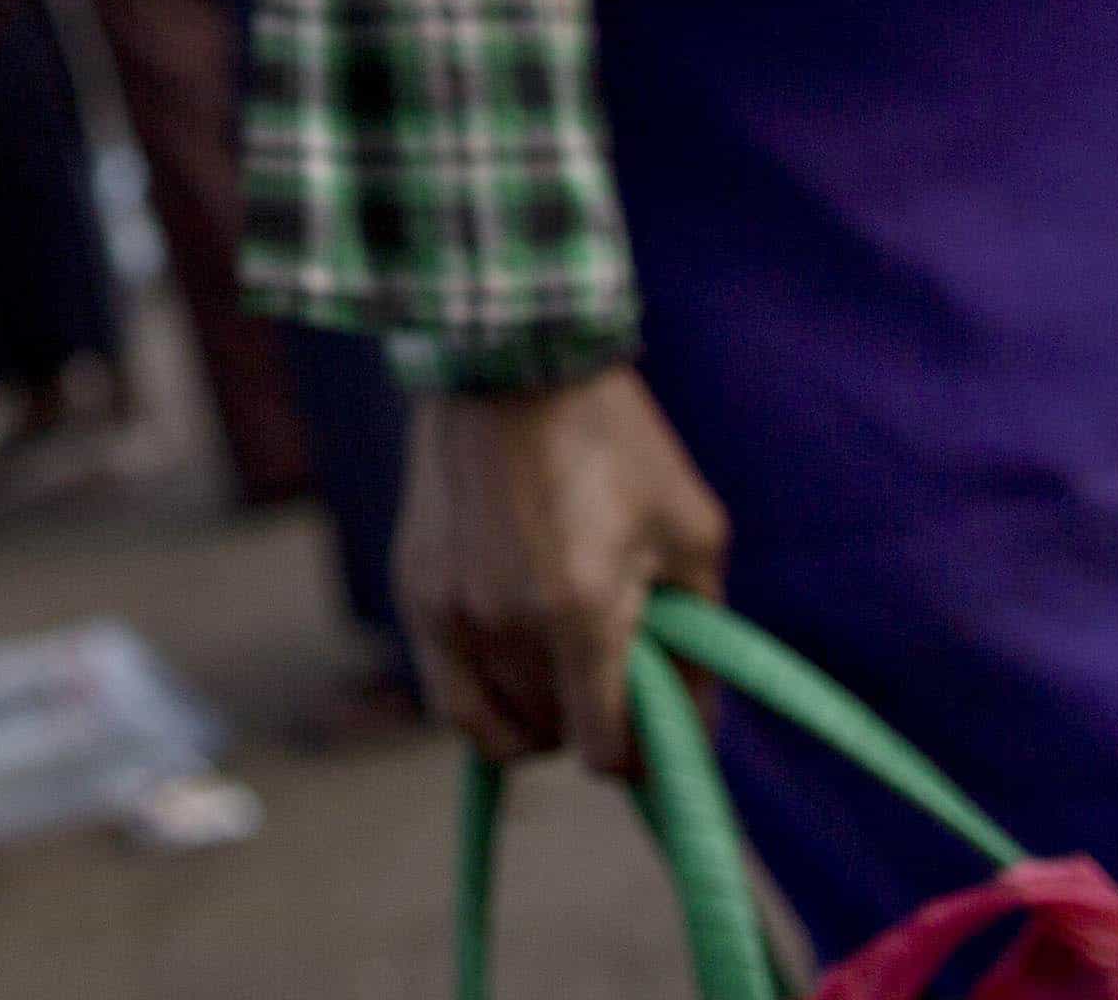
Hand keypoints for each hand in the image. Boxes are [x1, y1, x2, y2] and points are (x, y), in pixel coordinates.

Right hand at [395, 368, 729, 776]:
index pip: (603, 750)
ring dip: (540, 719)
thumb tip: (695, 728)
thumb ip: (702, 643)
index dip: (643, 759)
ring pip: (496, 726)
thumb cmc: (618, 442)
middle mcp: (503, 625)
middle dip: (596, 723)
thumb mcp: (693, 533)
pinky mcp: (415, 589)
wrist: (511, 359)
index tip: (663, 737)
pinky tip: (517, 672)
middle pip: (552, 736)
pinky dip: (486, 707)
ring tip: (568, 674)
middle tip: (624, 677)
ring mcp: (448, 610)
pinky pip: (448, 696)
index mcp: (579, 613)